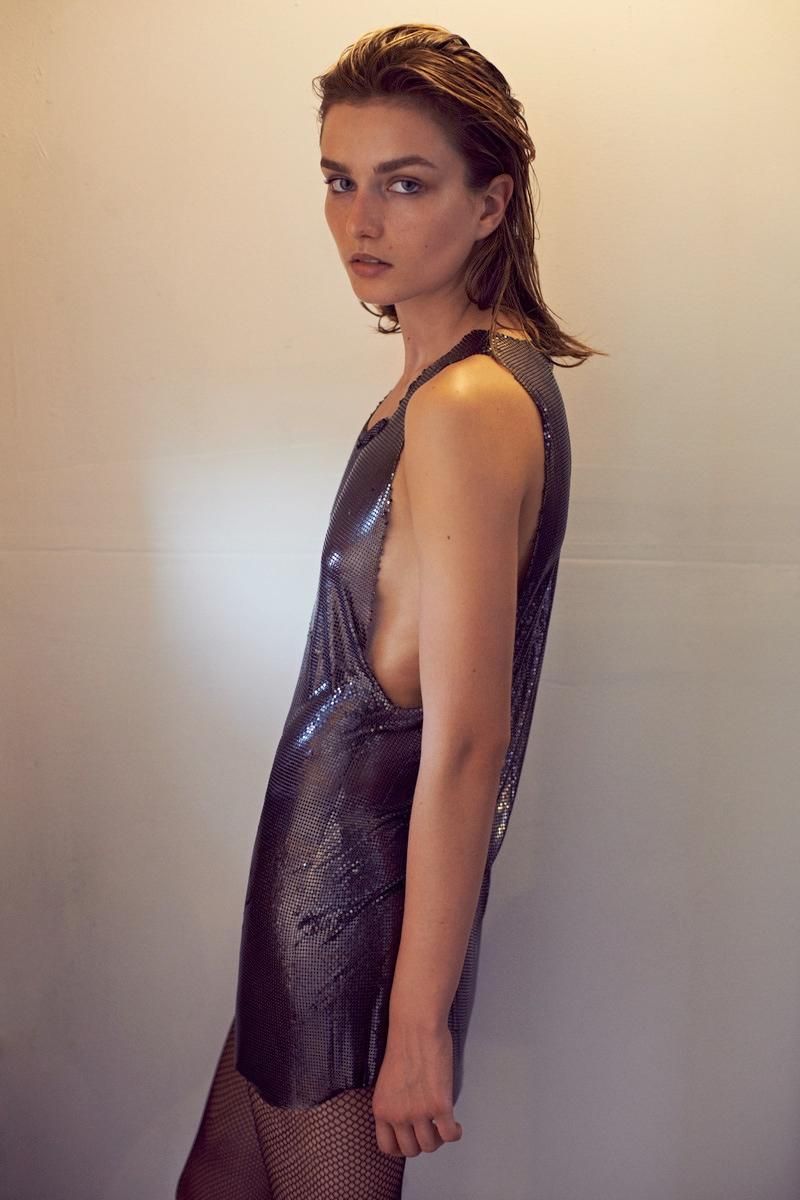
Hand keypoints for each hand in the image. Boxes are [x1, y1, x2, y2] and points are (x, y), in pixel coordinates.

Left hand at [371, 1019, 463, 1156]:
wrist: (416, 1026)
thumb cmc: (403, 1044)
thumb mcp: (387, 1082)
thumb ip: (393, 1103)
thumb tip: (406, 1119)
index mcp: (381, 1108)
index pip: (387, 1147)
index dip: (401, 1147)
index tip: (410, 1140)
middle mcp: (398, 1114)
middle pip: (411, 1150)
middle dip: (422, 1143)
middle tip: (430, 1130)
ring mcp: (419, 1112)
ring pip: (431, 1145)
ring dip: (439, 1138)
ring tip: (443, 1125)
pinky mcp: (440, 1105)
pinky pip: (450, 1135)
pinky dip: (455, 1134)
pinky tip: (456, 1125)